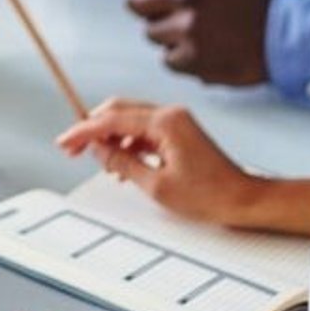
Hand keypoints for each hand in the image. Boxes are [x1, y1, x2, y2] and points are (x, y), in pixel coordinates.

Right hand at [56, 98, 257, 225]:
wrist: (243, 199)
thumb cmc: (210, 194)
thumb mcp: (156, 185)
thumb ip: (122, 163)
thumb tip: (99, 150)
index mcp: (165, 122)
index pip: (112, 120)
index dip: (84, 131)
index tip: (65, 142)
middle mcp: (170, 114)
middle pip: (118, 111)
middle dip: (93, 128)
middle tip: (73, 148)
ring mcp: (175, 121)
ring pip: (130, 120)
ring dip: (109, 137)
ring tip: (96, 160)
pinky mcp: (179, 131)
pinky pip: (144, 130)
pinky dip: (127, 143)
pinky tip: (120, 162)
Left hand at [123, 0, 270, 85]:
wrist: (287, 36)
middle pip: (134, 1)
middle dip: (147, 5)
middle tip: (168, 8)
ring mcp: (190, 30)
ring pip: (149, 31)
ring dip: (167, 32)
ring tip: (194, 28)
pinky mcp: (195, 60)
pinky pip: (167, 58)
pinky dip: (181, 56)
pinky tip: (204, 48)